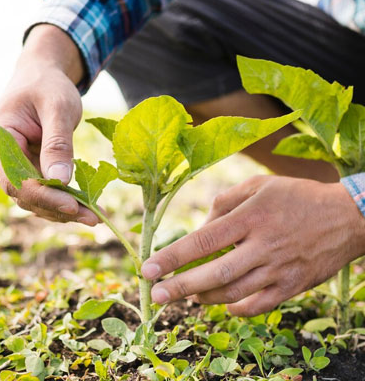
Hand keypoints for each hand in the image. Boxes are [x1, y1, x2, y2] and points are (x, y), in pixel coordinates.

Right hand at [0, 25, 98, 225]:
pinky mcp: (31, 167)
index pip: (16, 179)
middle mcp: (2, 157)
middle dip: (60, 209)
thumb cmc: (48, 86)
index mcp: (0, 139)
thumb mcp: (58, 108)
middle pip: (26, 194)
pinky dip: (66, 199)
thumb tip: (61, 181)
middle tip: (94, 219)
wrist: (43, 76)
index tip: (74, 206)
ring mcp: (15, 164)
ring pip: (36, 197)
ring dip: (64, 209)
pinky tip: (88, 205)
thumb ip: (58, 143)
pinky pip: (46, 189)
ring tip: (95, 217)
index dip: (44, 196)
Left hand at [142, 175, 364, 315]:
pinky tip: (222, 304)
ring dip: (204, 297)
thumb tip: (200, 228)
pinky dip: (235, 308)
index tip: (148, 269)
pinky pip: (258, 306)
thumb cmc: (296, 196)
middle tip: (155, 295)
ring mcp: (278, 269)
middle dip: (179, 287)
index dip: (172, 257)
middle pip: (213, 273)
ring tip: (188, 295)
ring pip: (233, 293)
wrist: (345, 217)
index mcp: (250, 217)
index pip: (202, 241)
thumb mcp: (259, 185)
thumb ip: (224, 202)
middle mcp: (262, 245)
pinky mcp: (292, 286)